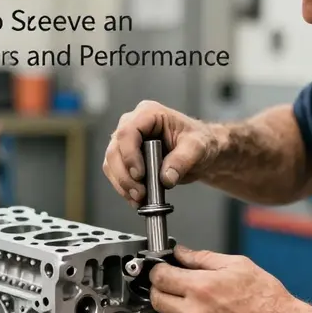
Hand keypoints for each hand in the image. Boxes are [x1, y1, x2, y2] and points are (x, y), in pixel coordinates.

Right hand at [102, 100, 223, 207]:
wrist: (199, 153)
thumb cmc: (199, 141)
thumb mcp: (198, 147)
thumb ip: (183, 160)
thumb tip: (166, 178)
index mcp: (149, 114)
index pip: (128, 132)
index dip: (129, 155)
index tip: (140, 175)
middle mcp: (133, 124)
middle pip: (115, 150)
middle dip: (125, 175)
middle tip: (140, 193)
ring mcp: (127, 141)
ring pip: (111, 163)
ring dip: (122, 184)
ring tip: (139, 198)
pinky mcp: (126, 157)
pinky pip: (116, 173)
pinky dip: (123, 188)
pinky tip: (136, 198)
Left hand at [148, 245, 296, 312]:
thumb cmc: (266, 298)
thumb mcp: (236, 265)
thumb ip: (202, 258)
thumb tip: (181, 253)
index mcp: (201, 288)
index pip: (160, 277)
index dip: (158, 269)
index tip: (162, 268)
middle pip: (157, 299)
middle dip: (160, 287)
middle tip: (172, 282)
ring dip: (172, 306)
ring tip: (192, 299)